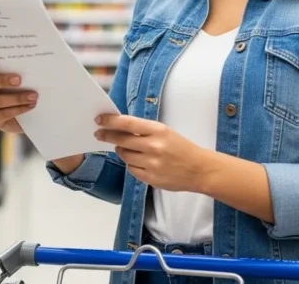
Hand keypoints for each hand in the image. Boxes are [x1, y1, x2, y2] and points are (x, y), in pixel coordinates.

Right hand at [0, 57, 37, 132]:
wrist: (28, 114)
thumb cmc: (24, 89)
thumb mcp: (23, 78)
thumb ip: (22, 70)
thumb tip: (34, 63)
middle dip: (2, 81)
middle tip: (19, 79)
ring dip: (16, 98)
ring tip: (33, 96)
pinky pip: (2, 114)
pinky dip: (17, 109)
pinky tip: (29, 106)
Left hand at [94, 114, 215, 192]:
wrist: (199, 169)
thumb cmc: (181, 147)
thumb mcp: (165, 132)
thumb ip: (143, 130)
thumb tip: (118, 127)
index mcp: (158, 131)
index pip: (127, 123)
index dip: (110, 121)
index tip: (98, 119)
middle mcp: (154, 147)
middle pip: (121, 140)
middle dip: (107, 136)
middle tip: (99, 134)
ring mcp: (152, 164)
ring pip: (124, 156)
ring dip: (121, 151)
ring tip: (127, 148)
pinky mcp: (151, 178)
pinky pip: (131, 169)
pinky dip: (132, 164)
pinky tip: (139, 161)